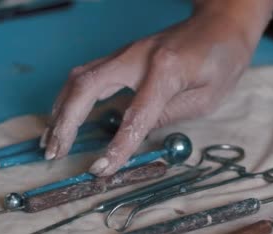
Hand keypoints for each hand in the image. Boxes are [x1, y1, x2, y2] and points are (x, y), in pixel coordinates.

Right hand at [41, 0, 272, 175]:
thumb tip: (134, 136)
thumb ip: (168, 116)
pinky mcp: (122, 55)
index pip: (135, 116)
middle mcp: (138, 56)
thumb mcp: (205, 98)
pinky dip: (71, 98)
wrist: (220, 24)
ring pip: (80, 77)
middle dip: (66, 123)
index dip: (117, 146)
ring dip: (61, 110)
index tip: (100, 171)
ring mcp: (127, 52)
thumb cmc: (221, 60)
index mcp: (167, 70)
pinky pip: (87, 74)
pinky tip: (64, 117)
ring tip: (51, 141)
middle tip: (54, 153)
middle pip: (87, 86)